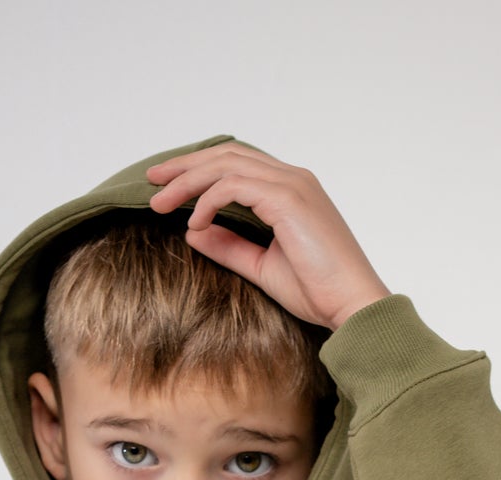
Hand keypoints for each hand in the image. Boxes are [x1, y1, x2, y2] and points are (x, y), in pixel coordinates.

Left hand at [146, 143, 390, 332]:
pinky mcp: (288, 199)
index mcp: (289, 190)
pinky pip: (234, 186)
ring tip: (160, 204)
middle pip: (226, 154)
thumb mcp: (261, 266)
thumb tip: (193, 231)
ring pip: (226, 165)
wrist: (350, 304)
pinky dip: (207, 201)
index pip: (236, 163)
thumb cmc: (316, 289)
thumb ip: (229, 246)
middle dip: (184, 166)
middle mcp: (291, 178)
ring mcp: (291, 185)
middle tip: (151, 182)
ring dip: (187, 182)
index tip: (166, 186)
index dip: (198, 169)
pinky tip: (194, 222)